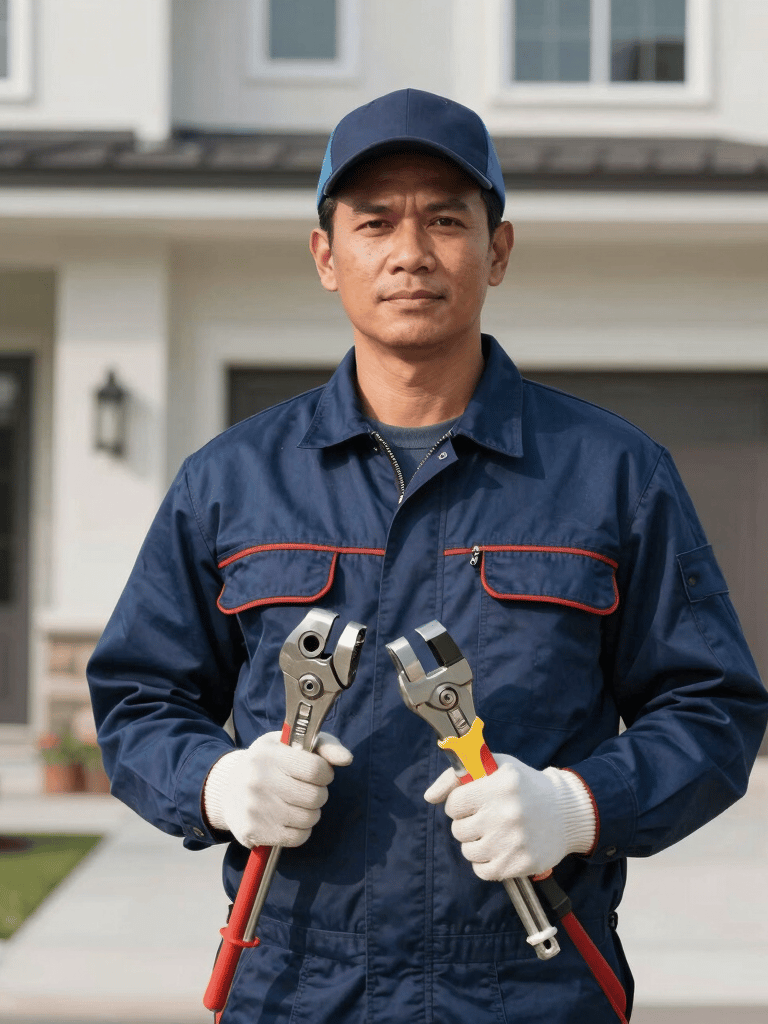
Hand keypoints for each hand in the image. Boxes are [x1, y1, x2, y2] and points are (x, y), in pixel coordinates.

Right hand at [203, 730, 352, 848]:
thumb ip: (324, 745)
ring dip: (311, 812)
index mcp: (268, 755)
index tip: (319, 772)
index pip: (316, 769)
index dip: (325, 772)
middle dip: (319, 793)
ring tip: (297, 803)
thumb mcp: (291, 743)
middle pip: (315, 797)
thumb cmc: (268, 762)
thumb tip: (347, 758)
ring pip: (309, 819)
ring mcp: (254, 808)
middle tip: (307, 789)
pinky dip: (300, 830)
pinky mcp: (253, 832)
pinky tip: (289, 818)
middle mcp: (258, 780)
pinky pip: (297, 837)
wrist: (227, 789)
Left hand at [424, 754, 595, 879]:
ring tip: (494, 833)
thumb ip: (456, 778)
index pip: (454, 804)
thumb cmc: (524, 786)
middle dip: (467, 824)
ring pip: (468, 851)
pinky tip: (500, 849)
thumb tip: (429, 797)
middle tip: (485, 818)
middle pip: (458, 829)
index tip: (472, 803)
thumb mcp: (495, 767)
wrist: (566, 813)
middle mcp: (507, 813)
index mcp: (500, 785)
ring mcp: (514, 841)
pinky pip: (483, 871)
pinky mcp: (521, 864)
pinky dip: (486, 863)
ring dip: (475, 844)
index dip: (459, 804)